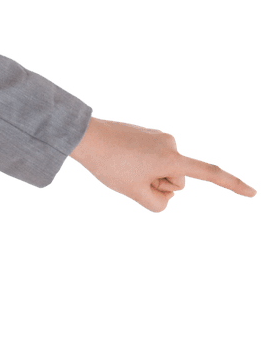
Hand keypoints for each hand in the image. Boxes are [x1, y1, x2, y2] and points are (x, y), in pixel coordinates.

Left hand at [69, 116, 257, 213]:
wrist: (86, 137)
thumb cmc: (110, 166)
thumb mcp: (135, 193)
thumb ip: (158, 203)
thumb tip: (165, 193)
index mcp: (171, 158)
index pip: (208, 174)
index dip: (231, 185)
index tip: (253, 193)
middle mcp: (170, 144)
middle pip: (174, 182)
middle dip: (156, 185)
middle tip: (130, 176)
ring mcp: (159, 139)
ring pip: (161, 172)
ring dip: (146, 176)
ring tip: (123, 166)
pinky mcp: (148, 136)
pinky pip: (152, 161)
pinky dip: (140, 165)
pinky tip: (122, 158)